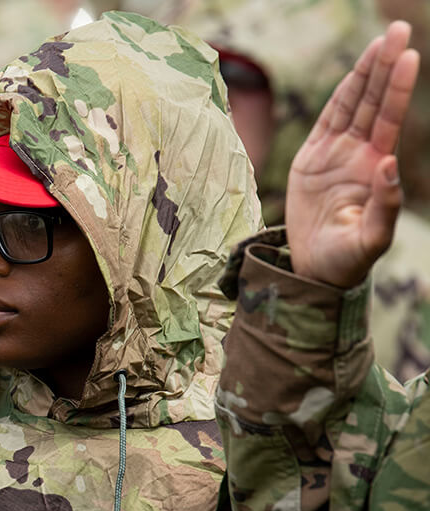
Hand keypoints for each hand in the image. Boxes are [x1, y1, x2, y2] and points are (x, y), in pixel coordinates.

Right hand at [286, 21, 419, 287]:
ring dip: (365, 74)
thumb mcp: (371, 240)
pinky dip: (339, 97)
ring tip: (381, 41)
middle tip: (397, 30)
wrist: (315, 270)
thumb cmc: (347, 260)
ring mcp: (335, 155)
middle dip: (385, 67)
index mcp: (376, 169)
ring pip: (353, 106)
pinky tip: (354, 76)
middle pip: (374, 103)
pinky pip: (326, 122)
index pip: (389, 119)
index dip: (397, 88)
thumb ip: (384, 205)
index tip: (408, 55)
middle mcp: (360, 155)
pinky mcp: (311, 161)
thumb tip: (389, 163)